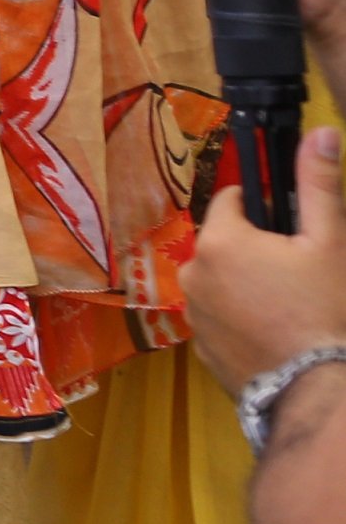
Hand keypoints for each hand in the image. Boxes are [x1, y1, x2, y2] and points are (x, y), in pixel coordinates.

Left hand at [185, 125, 345, 394]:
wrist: (316, 390)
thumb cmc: (324, 310)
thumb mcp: (329, 242)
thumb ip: (318, 184)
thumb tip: (321, 132)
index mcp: (218, 240)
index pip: (231, 201)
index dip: (263, 210)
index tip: (292, 230)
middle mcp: (193, 273)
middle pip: (225, 243)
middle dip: (256, 250)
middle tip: (299, 274)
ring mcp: (194, 315)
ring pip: (222, 282)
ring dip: (247, 286)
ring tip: (291, 308)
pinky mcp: (202, 351)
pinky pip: (221, 320)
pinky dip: (242, 321)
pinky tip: (277, 335)